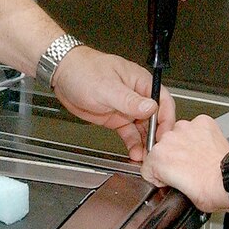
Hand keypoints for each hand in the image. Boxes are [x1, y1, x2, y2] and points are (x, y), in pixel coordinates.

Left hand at [51, 46, 176, 161]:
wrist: (62, 75)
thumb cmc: (83, 71)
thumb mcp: (107, 87)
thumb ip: (129, 100)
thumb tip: (151, 107)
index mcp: (140, 82)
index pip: (162, 101)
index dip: (166, 120)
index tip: (163, 136)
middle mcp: (136, 96)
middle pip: (155, 118)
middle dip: (156, 136)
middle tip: (154, 152)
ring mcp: (126, 108)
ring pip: (143, 129)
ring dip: (145, 143)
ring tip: (144, 158)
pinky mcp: (116, 118)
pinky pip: (130, 133)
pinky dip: (133, 144)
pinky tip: (134, 154)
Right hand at [140, 115, 228, 211]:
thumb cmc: (210, 190)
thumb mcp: (179, 196)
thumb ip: (170, 182)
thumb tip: (173, 181)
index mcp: (158, 158)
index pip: (148, 164)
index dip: (158, 174)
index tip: (169, 177)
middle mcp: (169, 140)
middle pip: (163, 147)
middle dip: (172, 157)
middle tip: (186, 169)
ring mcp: (186, 128)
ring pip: (179, 134)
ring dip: (185, 144)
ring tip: (198, 158)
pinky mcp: (202, 122)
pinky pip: (196, 127)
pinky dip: (201, 135)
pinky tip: (207, 148)